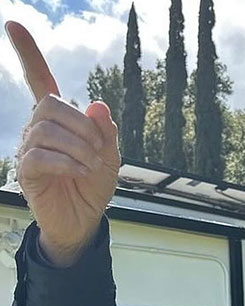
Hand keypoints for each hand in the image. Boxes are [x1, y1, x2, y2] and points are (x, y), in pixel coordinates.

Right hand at [6, 21, 120, 265]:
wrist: (85, 220)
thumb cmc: (94, 185)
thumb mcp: (109, 156)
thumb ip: (104, 131)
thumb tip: (97, 105)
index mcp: (57, 119)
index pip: (39, 79)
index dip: (27, 53)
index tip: (12, 24)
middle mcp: (38, 128)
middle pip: (50, 104)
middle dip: (81, 126)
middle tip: (98, 151)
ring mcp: (29, 149)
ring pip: (47, 130)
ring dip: (78, 148)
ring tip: (91, 166)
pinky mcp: (27, 172)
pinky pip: (40, 156)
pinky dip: (66, 163)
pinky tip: (79, 172)